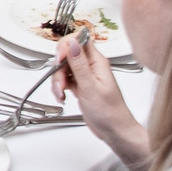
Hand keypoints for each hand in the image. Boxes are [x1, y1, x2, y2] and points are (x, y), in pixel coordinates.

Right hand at [54, 29, 145, 168]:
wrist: (114, 130)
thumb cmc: (109, 112)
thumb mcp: (91, 87)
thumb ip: (79, 64)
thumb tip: (72, 42)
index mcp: (97, 62)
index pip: (79, 40)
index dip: (66, 46)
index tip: (59, 60)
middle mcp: (91, 66)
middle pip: (67, 55)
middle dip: (58, 69)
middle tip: (62, 84)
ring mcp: (85, 76)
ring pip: (63, 68)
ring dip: (58, 81)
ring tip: (62, 94)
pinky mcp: (81, 85)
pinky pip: (65, 79)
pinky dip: (60, 87)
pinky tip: (63, 96)